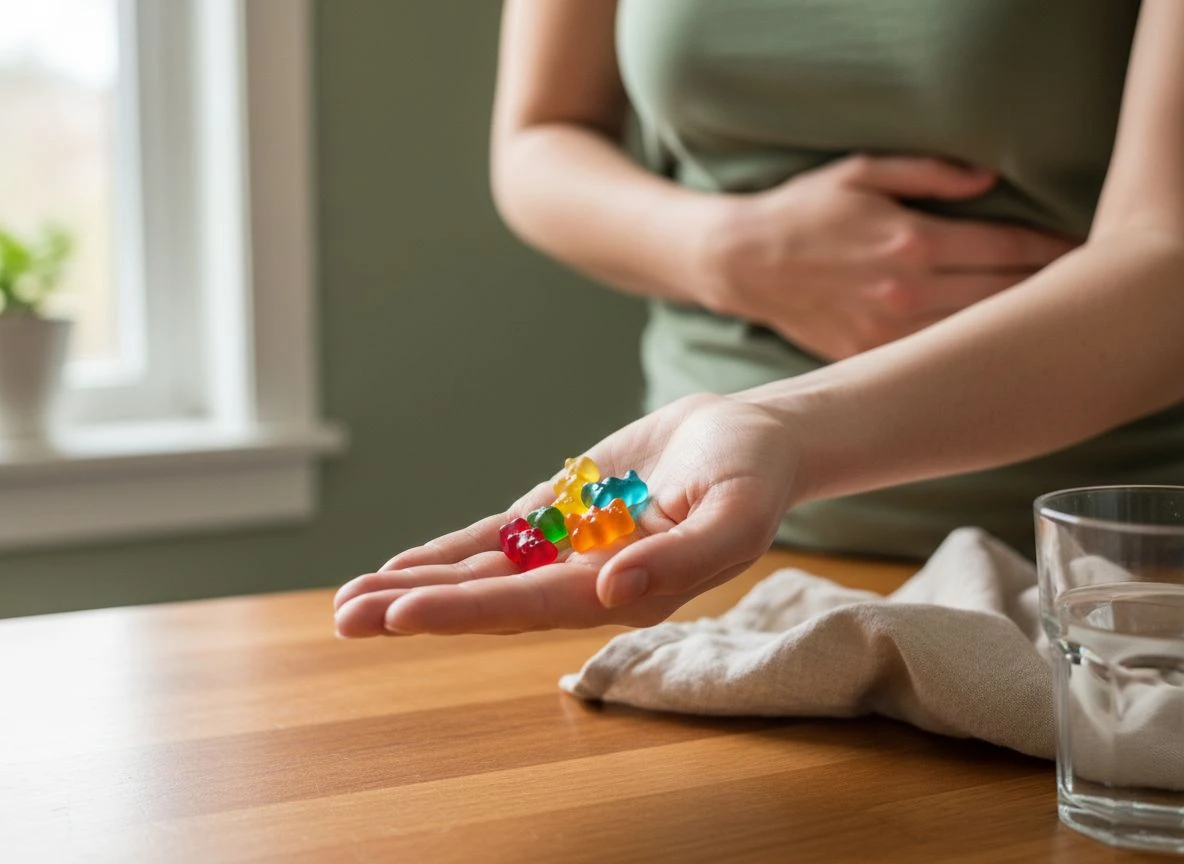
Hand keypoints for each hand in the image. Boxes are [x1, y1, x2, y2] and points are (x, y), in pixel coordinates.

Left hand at [334, 394, 797, 635]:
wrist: (752, 439)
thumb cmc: (754, 480)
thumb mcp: (734, 519)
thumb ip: (677, 563)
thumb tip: (609, 595)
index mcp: (624, 594)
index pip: (531, 608)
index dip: (465, 611)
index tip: (402, 613)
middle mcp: (585, 581)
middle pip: (489, 599)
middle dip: (418, 609)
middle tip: (345, 620)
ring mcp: (568, 548)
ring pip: (481, 572)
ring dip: (418, 585)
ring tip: (349, 603)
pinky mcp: (560, 513)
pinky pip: (495, 536)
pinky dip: (447, 551)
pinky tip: (398, 567)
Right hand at [703, 155, 1078, 359]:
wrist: (740, 263)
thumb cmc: (801, 211)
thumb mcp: (860, 172)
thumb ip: (929, 173)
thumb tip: (990, 181)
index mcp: (912, 241)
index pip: (1005, 249)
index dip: (1049, 250)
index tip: (1075, 250)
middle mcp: (905, 291)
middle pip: (1000, 296)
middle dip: (1043, 289)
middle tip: (1071, 288)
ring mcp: (886, 332)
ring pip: (971, 334)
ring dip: (1009, 328)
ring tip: (1037, 322)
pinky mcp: (865, 356)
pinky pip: (929, 359)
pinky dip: (963, 354)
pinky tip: (983, 350)